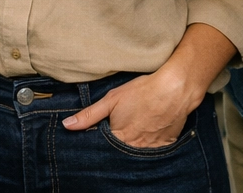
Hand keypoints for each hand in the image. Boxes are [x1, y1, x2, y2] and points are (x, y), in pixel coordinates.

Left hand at [61, 66, 198, 148]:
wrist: (175, 89)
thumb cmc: (142, 92)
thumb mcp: (112, 99)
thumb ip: (89, 115)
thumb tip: (67, 125)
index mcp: (119, 139)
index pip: (104, 149)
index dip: (101, 143)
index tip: (103, 135)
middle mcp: (135, 148)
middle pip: (121, 154)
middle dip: (117, 146)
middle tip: (121, 131)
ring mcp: (151, 149)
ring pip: (137, 154)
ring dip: (133, 146)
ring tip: (135, 131)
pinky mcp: (165, 145)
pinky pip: (154, 152)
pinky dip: (149, 145)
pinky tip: (149, 133)